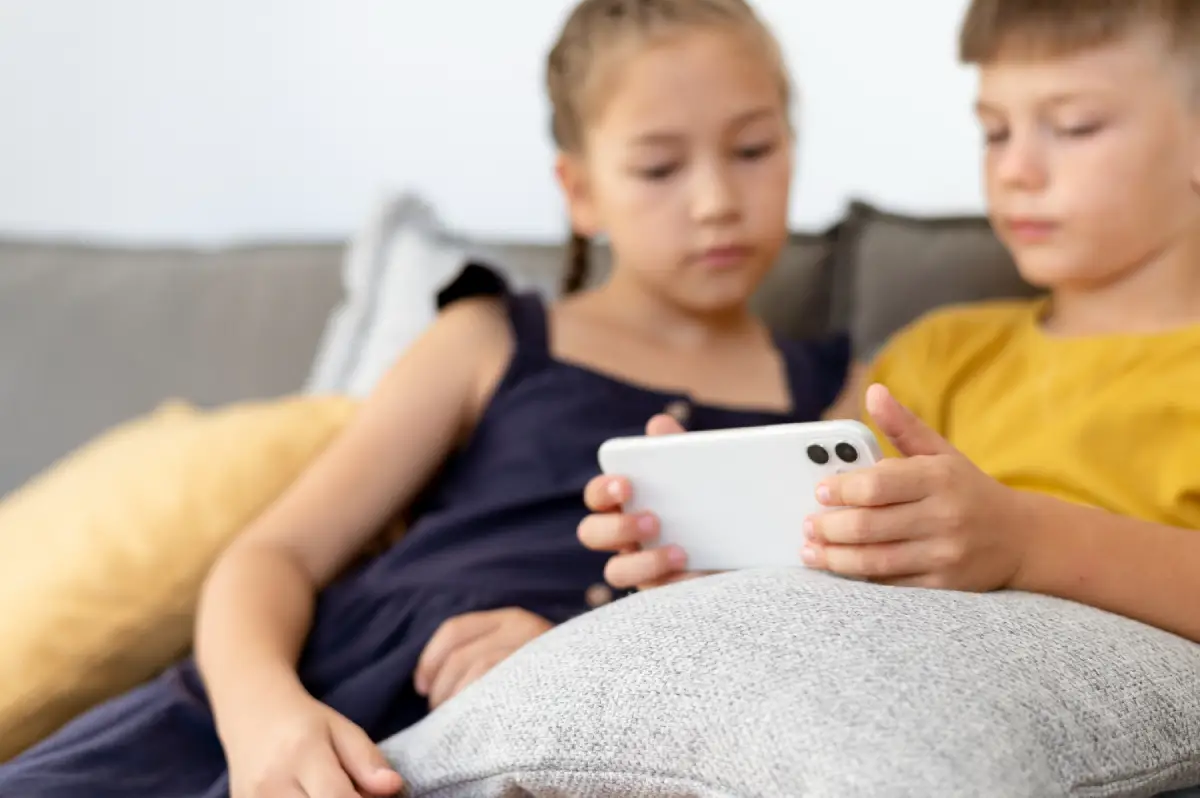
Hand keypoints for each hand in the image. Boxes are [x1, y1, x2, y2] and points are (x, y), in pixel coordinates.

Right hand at [226, 688, 402, 797]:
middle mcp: (271, 783)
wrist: (251, 714)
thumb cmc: (303, 722)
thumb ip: (367, 760)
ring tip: (331, 792)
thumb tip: (394, 787)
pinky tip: (311, 795)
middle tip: (353, 791)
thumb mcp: (341, 729)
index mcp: (302, 753)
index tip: (374, 796)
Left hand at [414, 607, 552, 708]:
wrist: (598, 690)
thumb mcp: (514, 652)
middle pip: (458, 654)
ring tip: (453, 718)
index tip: (420, 685)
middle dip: (438, 687)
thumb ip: (483, 650)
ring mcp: (533, 650)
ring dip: (453, 699)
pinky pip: (494, 687)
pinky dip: (474, 704)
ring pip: (474, 669)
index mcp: (511, 618)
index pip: (454, 629)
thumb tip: (430, 677)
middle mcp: (523, 627)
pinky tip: (472, 719)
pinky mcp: (541, 676)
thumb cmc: (547, 679)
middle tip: (438, 710)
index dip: (429, 659)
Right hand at [577, 414, 709, 589]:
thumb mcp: (701, 475)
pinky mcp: (662, 595)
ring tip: (679, 552)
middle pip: (592, 534)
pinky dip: (674, 584)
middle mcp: (625, 538)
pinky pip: (654, 597)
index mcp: (627, 503)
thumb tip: (659, 423)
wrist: (753, 546)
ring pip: (616, 571)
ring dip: (644, 561)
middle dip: (617, 527)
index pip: (597, 496)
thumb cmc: (712, 503)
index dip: (603, 490)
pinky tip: (697, 574)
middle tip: (653, 520)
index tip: (626, 483)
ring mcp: (640, 569)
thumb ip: (678, 450)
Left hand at [803, 383, 1028, 590]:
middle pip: (869, 525)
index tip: (819, 490)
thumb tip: (874, 393)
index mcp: (938, 477)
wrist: (1021, 539)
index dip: (841, 489)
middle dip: (829, 527)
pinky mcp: (943, 585)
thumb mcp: (942, 452)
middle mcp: (943, 516)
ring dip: (835, 558)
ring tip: (811, 551)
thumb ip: (903, 426)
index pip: (877, 484)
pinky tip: (839, 570)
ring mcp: (944, 554)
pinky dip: (860, 579)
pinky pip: (891, 585)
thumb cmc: (969, 490)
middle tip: (809, 525)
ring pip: (875, 560)